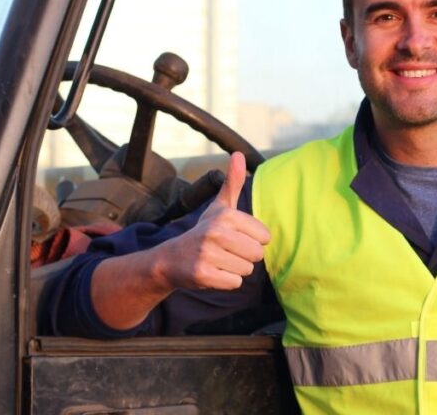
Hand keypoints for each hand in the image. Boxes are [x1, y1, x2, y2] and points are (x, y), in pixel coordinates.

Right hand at [154, 151, 270, 290]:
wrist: (171, 259)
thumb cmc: (204, 231)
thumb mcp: (219, 207)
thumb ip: (232, 182)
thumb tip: (238, 154)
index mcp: (226, 215)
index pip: (265, 237)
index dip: (253, 240)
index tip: (234, 238)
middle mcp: (216, 232)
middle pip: (257, 254)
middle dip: (245, 256)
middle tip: (226, 252)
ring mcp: (208, 254)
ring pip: (247, 270)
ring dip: (235, 269)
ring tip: (218, 261)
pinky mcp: (203, 275)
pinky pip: (234, 283)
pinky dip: (226, 282)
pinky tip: (213, 272)